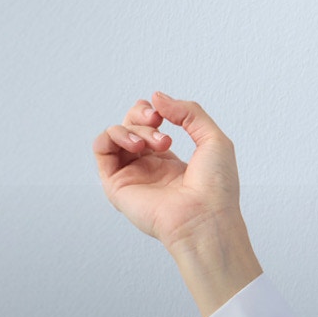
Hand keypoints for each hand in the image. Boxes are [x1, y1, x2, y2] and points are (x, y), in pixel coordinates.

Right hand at [92, 92, 241, 253]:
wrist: (206, 218)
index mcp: (167, 159)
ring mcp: (130, 175)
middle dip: (141, 114)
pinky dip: (112, 136)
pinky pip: (101, 150)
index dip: (153, 111)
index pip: (147, 125)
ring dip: (129, 128)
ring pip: (113, 135)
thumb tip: (157, 98)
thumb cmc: (216, 189)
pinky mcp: (116, 185)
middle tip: (157, 122)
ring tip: (150, 143)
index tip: (165, 115)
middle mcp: (146, 167)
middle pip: (129, 125)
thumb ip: (188, 112)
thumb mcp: (213, 138)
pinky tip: (135, 145)